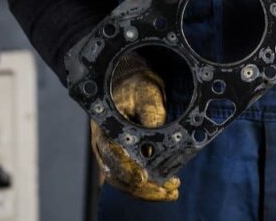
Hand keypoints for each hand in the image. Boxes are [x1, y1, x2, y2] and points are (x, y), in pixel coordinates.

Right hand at [90, 55, 179, 200]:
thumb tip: (154, 148)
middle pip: (116, 175)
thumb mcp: (147, 95)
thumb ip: (150, 118)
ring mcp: (112, 154)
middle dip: (142, 187)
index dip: (127, 169)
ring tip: (171, 191)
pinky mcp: (123, 159)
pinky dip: (148, 186)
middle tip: (166, 189)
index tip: (144, 178)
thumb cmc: (138, 87)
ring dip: (147, 191)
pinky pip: (132, 178)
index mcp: (105, 126)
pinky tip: (166, 188)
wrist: (132, 84)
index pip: (111, 154)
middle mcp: (104, 145)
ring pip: (124, 181)